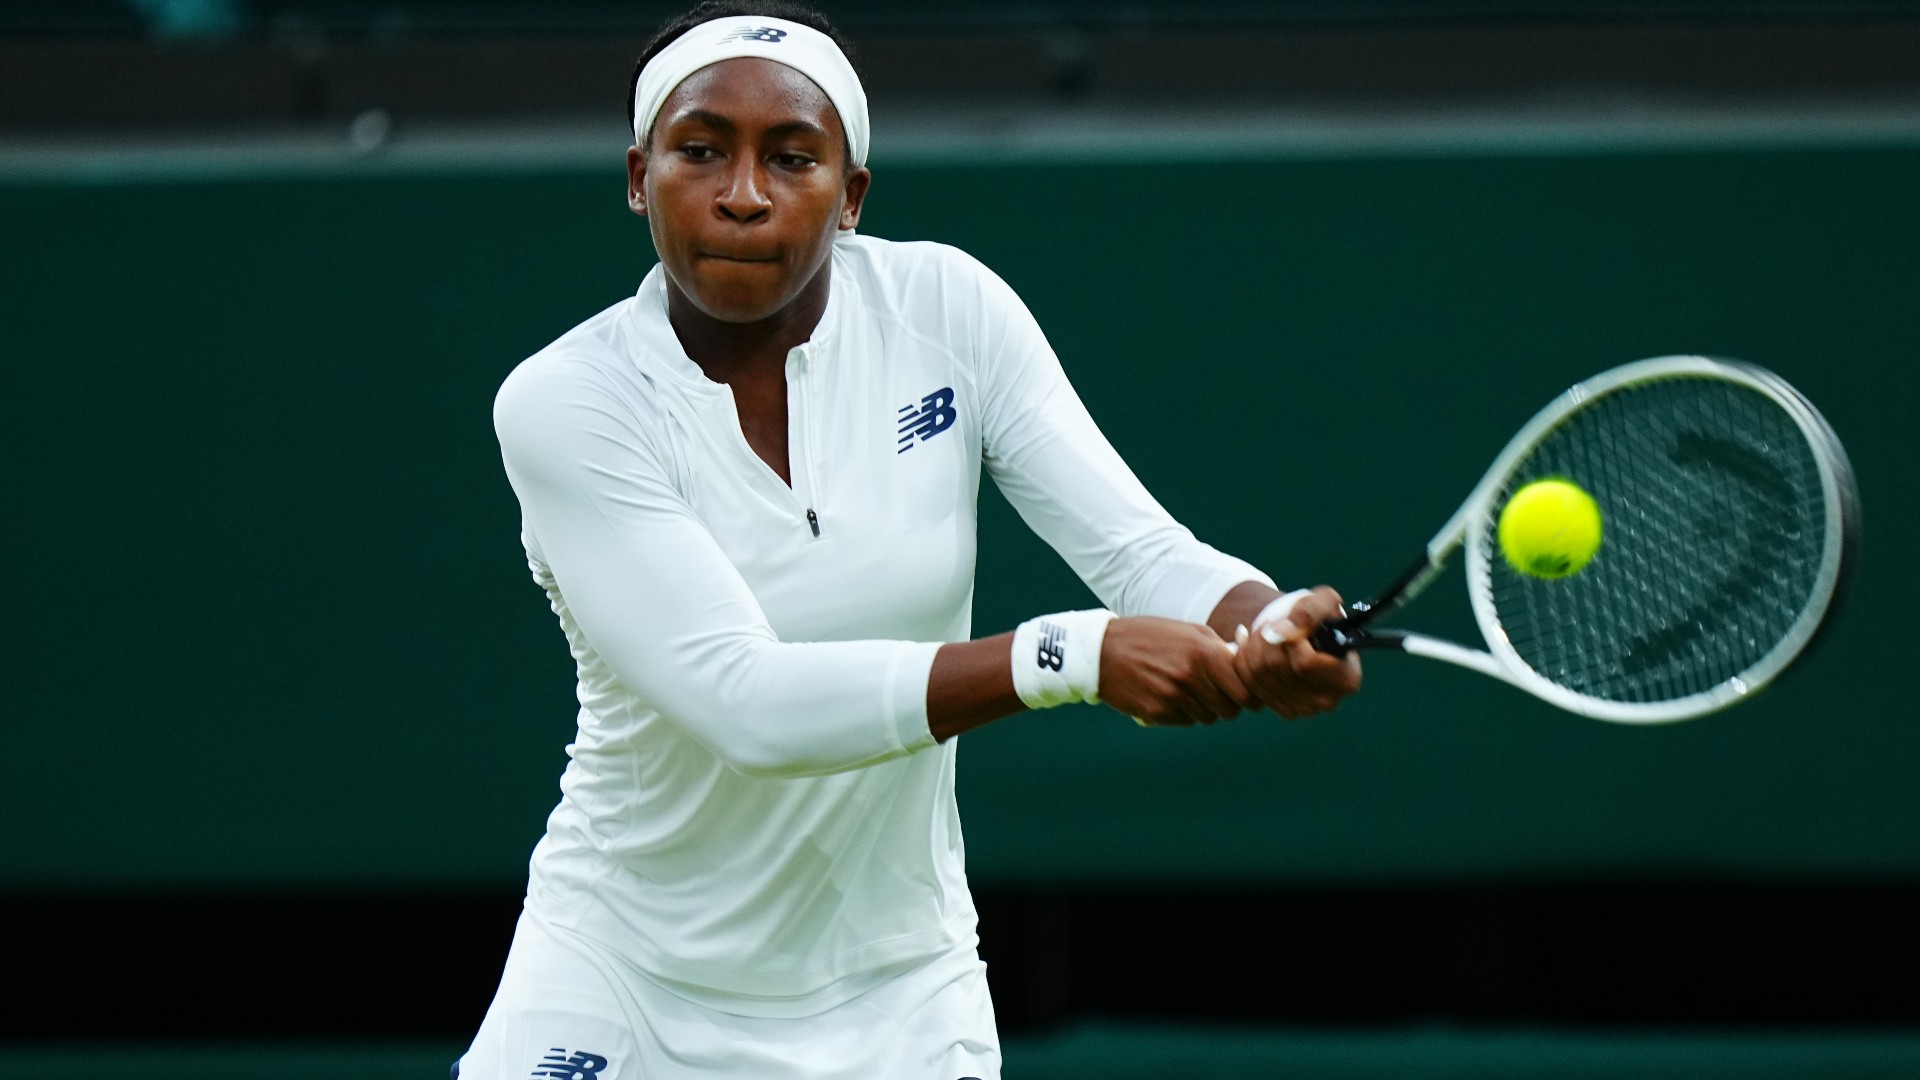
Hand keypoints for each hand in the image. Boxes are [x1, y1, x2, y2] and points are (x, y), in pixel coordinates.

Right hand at [1099, 616, 1256, 726]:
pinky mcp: (1156, 712)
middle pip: (1230, 710)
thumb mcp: (1189, 631)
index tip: (1245, 695)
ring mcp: (1173, 696)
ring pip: (1208, 718)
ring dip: (1203, 708)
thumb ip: (1220, 647)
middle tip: (1214, 693)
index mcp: (1205, 652)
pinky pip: (1185, 721)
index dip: (1250, 696)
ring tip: (1186, 690)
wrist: (1103, 650)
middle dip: (1227, 704)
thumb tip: (1246, 661)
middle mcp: (1191, 675)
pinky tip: (1167, 695)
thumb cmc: (1151, 636)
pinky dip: (1181, 713)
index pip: (1246, 691)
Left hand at [1232, 586, 1362, 718]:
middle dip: (1266, 638)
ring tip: (1260, 632)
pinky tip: (1244, 644)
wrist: (1300, 634)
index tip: (1286, 621)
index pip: (1305, 663)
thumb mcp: (1322, 601)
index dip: (1290, 638)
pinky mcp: (1282, 709)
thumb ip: (1308, 612)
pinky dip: (1241, 661)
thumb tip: (1280, 633)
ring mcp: (1303, 709)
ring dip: (1252, 647)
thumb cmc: (1317, 616)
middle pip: (1278, 667)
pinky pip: (1248, 687)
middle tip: (1269, 624)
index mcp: (1346, 678)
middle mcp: (1327, 700)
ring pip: (1260, 676)